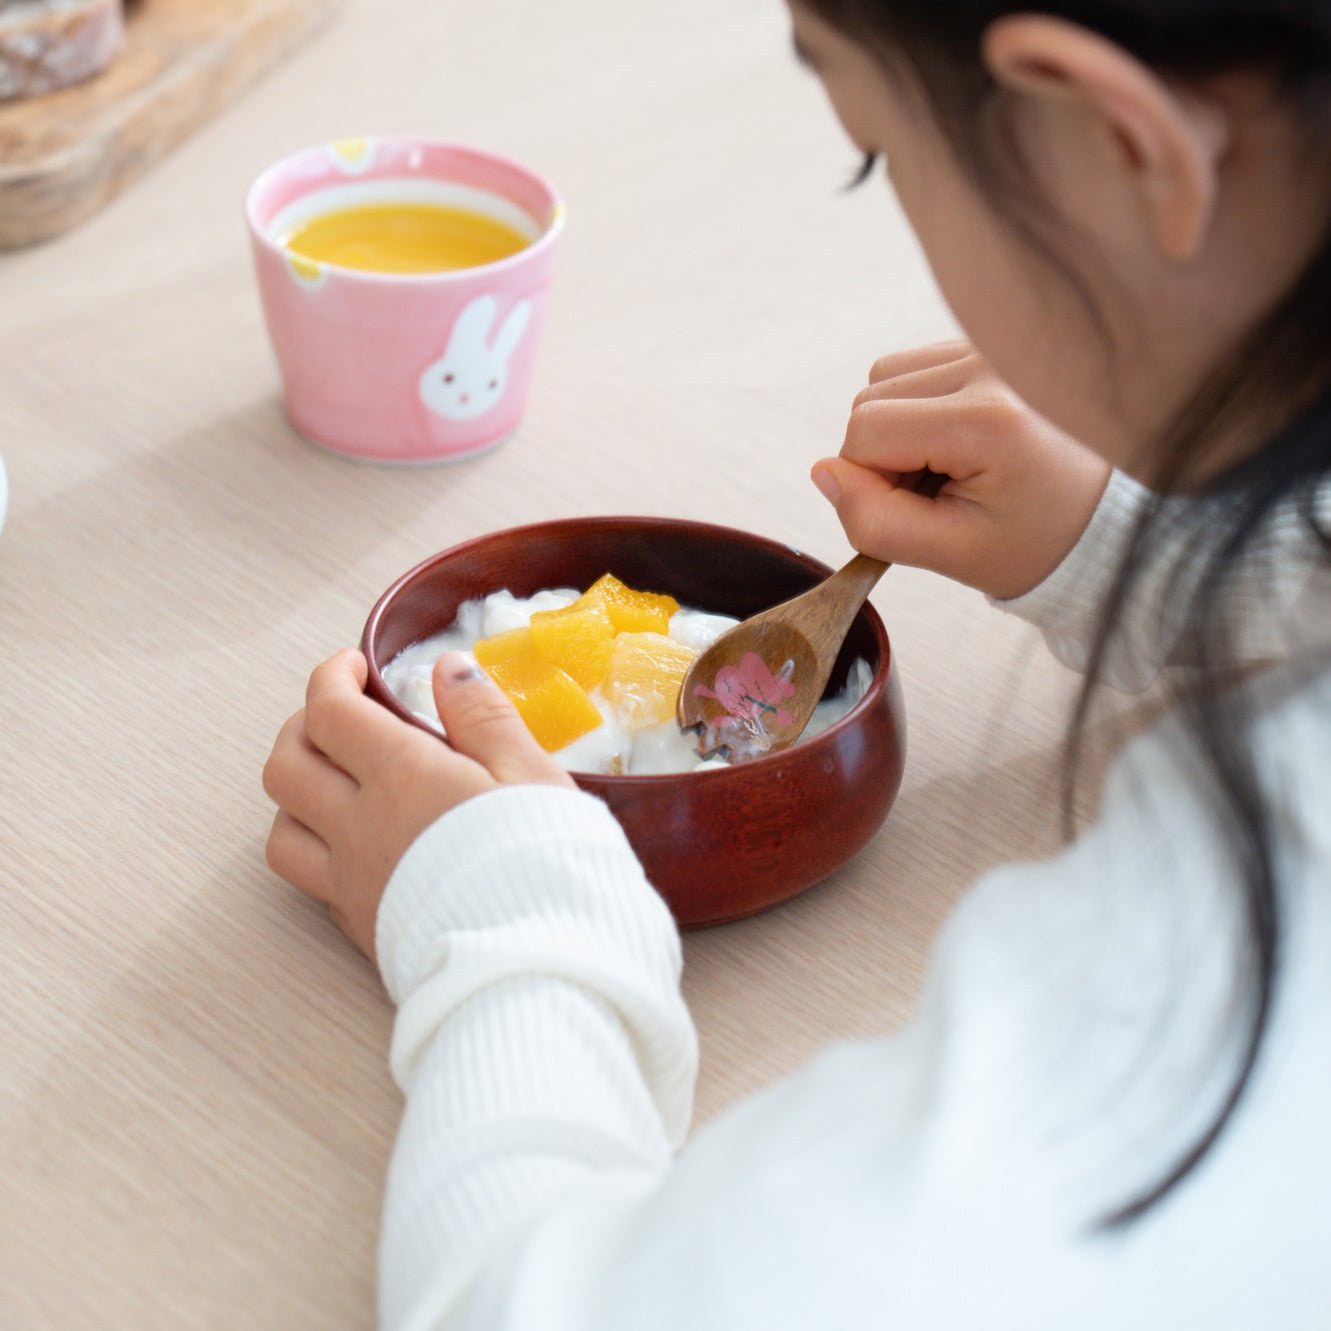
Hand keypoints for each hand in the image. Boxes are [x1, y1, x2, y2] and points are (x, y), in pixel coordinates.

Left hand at [263, 649, 573, 959]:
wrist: (540, 968)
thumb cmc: (548, 863)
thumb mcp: (530, 774)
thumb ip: (484, 716)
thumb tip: (448, 667)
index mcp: (401, 776)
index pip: (330, 711)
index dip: (333, 676)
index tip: (358, 666)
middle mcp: (359, 827)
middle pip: (286, 764)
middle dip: (303, 726)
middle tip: (343, 715)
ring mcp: (352, 883)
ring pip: (280, 828)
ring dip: (296, 793)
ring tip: (338, 781)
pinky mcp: (361, 929)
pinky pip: (311, 882)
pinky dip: (318, 850)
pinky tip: (357, 843)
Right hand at [811, 341, 1110, 599]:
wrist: (1103, 515)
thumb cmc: (1035, 540)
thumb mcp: (952, 554)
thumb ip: (875, 522)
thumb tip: (822, 472)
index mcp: (988, 418)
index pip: (865, 432)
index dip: (872, 482)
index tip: (923, 509)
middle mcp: (991, 363)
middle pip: (868, 400)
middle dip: (885, 456)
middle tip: (940, 492)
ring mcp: (992, 342)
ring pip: (884, 379)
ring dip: (899, 430)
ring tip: (952, 466)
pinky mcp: (988, 339)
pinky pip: (913, 368)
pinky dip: (919, 408)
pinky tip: (960, 440)